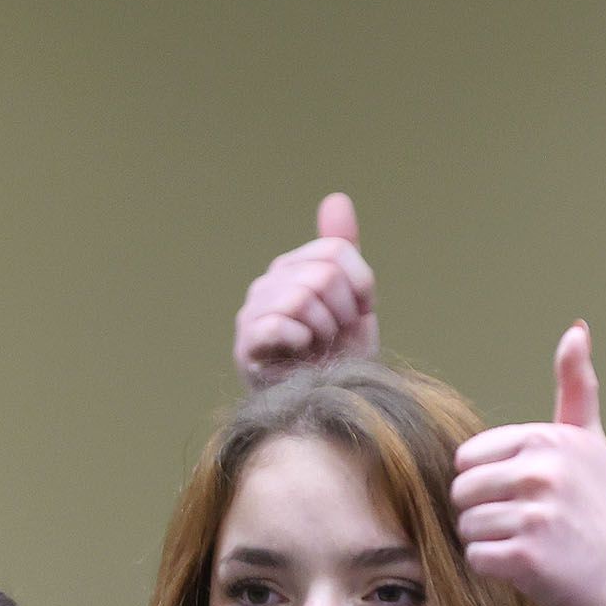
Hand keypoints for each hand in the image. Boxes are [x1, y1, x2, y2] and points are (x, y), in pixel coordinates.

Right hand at [234, 192, 379, 384]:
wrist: (322, 406)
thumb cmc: (336, 357)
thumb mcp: (353, 301)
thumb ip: (344, 252)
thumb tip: (337, 198)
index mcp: (295, 267)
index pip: (338, 252)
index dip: (360, 287)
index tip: (359, 313)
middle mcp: (270, 282)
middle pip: (324, 275)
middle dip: (343, 313)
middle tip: (336, 337)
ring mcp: (253, 311)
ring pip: (304, 297)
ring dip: (324, 331)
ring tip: (318, 348)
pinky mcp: (246, 343)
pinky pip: (282, 324)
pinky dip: (302, 343)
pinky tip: (300, 354)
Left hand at [450, 323, 605, 605]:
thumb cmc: (601, 515)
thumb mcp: (593, 445)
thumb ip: (578, 389)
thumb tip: (577, 330)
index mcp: (552, 439)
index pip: (469, 457)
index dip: (490, 482)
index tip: (533, 496)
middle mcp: (546, 470)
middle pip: (462, 489)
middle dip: (485, 513)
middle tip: (530, 526)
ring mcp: (537, 513)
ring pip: (466, 524)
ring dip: (489, 542)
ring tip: (532, 546)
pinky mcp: (526, 555)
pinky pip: (476, 556)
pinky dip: (495, 570)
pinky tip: (530, 569)